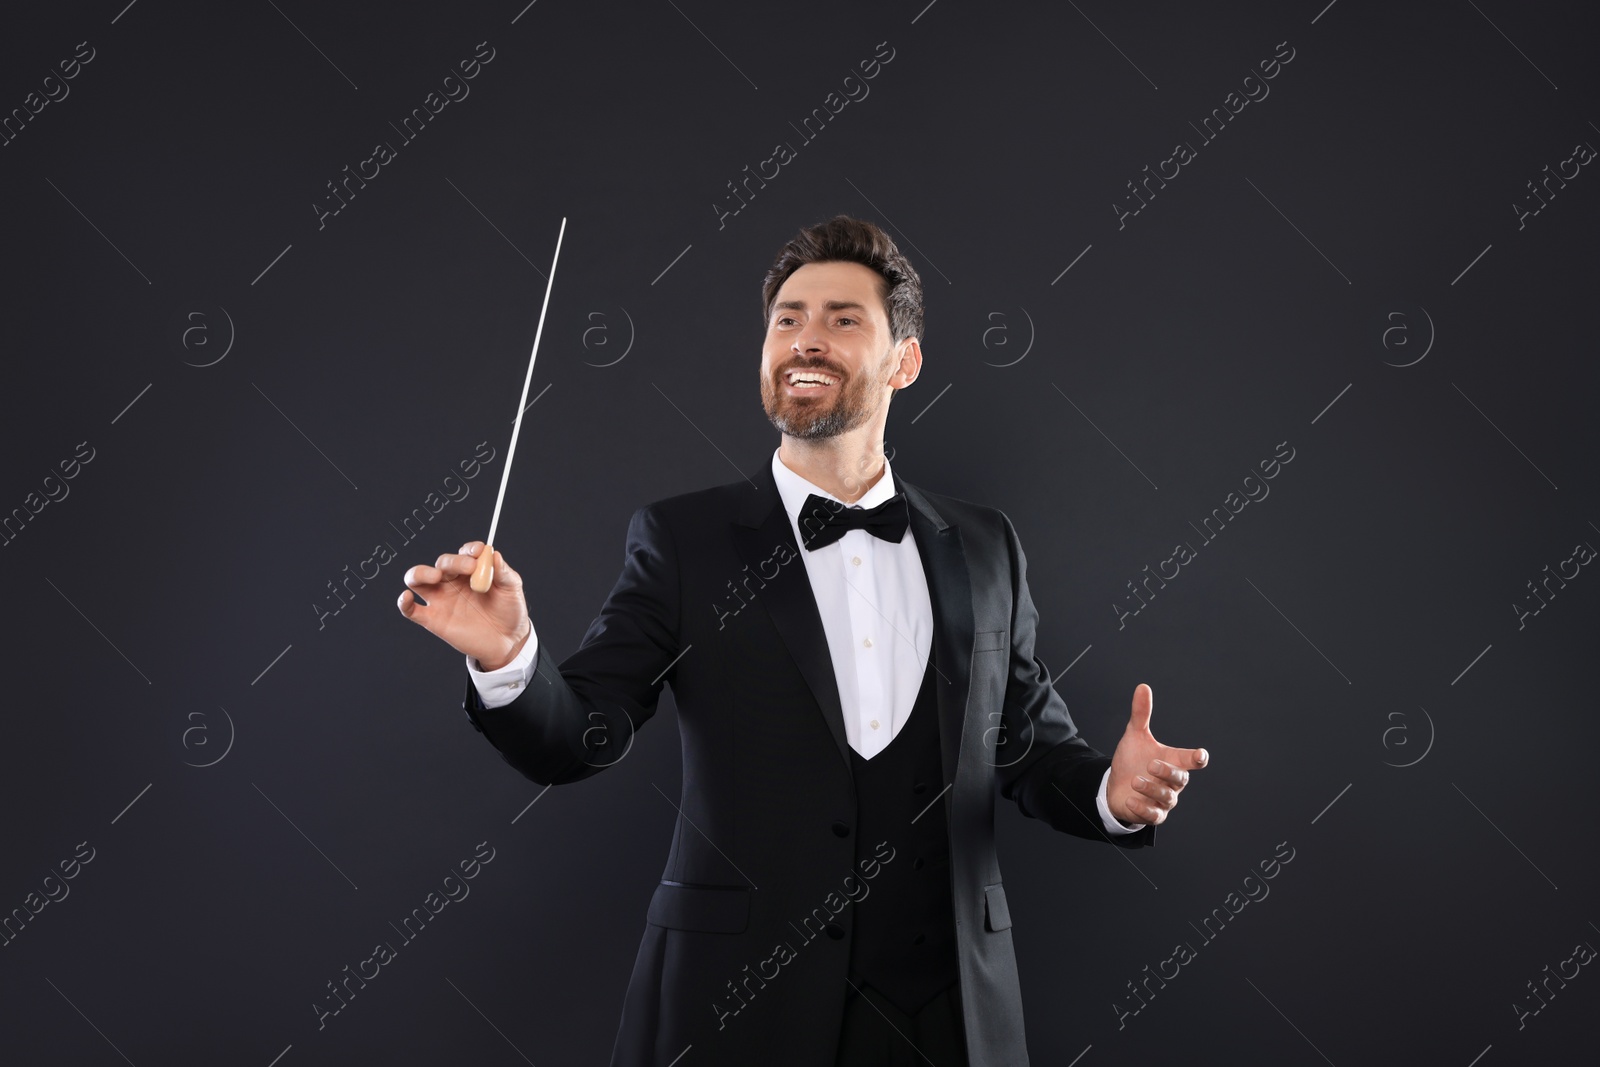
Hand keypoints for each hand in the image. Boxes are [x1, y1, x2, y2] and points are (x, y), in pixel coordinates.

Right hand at [398, 542, 530, 669]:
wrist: (506, 642)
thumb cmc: (509, 611)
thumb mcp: (512, 589)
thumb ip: (504, 572)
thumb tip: (494, 554)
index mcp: (471, 570)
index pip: (464, 552)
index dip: (469, 550)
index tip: (479, 552)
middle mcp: (452, 580)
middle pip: (442, 563)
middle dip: (454, 562)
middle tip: (470, 567)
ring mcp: (440, 598)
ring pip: (417, 579)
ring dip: (420, 573)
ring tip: (436, 576)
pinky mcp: (432, 619)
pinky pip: (411, 610)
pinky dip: (404, 603)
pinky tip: (407, 597)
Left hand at [1106, 683, 1208, 826]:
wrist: (1116, 785)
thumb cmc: (1132, 760)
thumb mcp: (1135, 736)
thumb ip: (1141, 714)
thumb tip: (1143, 686)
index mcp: (1173, 761)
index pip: (1191, 760)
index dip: (1197, 758)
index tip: (1200, 755)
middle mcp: (1172, 782)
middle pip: (1180, 778)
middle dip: (1168, 771)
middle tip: (1151, 764)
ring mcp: (1164, 800)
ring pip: (1166, 797)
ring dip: (1151, 789)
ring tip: (1135, 781)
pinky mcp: (1152, 814)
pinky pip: (1153, 815)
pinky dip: (1143, 808)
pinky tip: (1131, 799)